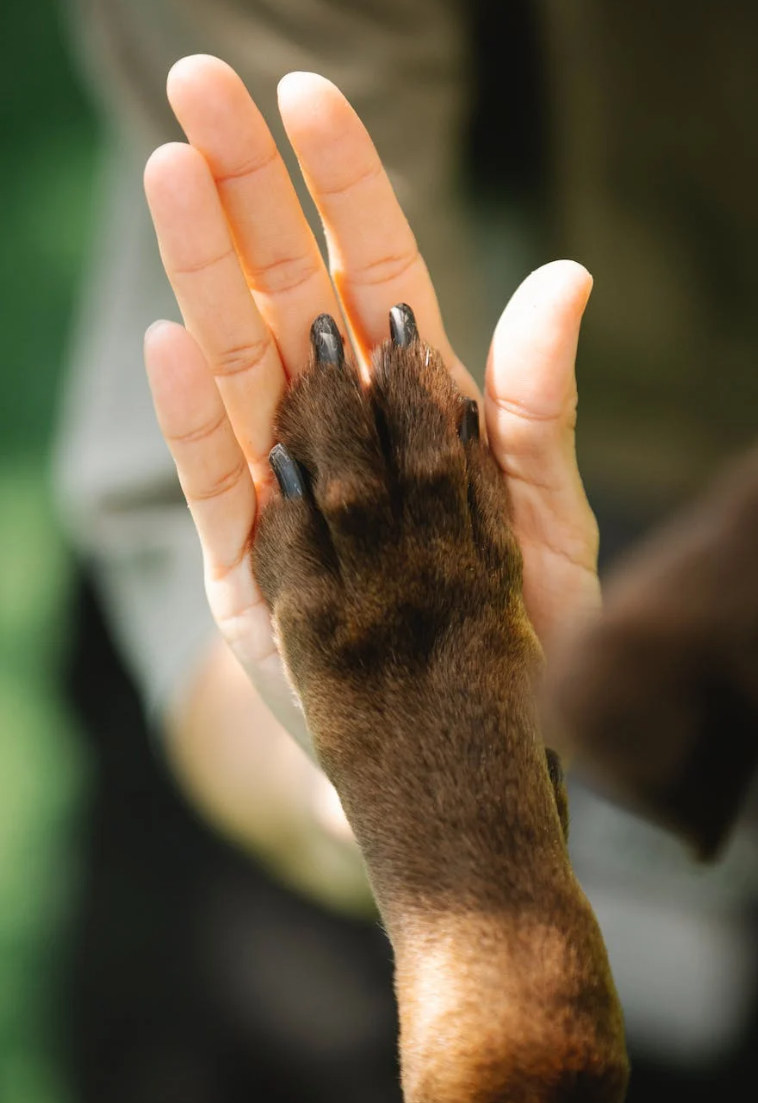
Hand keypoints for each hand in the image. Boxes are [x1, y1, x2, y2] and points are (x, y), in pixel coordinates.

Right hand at [144, 54, 599, 752]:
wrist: (463, 749)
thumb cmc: (515, 631)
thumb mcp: (544, 516)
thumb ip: (536, 402)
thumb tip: (567, 276)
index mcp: (416, 405)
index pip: (374, 271)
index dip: (345, 187)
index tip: (308, 101)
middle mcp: (340, 429)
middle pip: (286, 292)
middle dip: (246, 191)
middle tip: (199, 89)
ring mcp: (285, 488)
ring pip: (238, 361)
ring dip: (204, 271)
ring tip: (169, 173)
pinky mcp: (247, 561)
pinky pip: (219, 475)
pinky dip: (196, 412)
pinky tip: (176, 341)